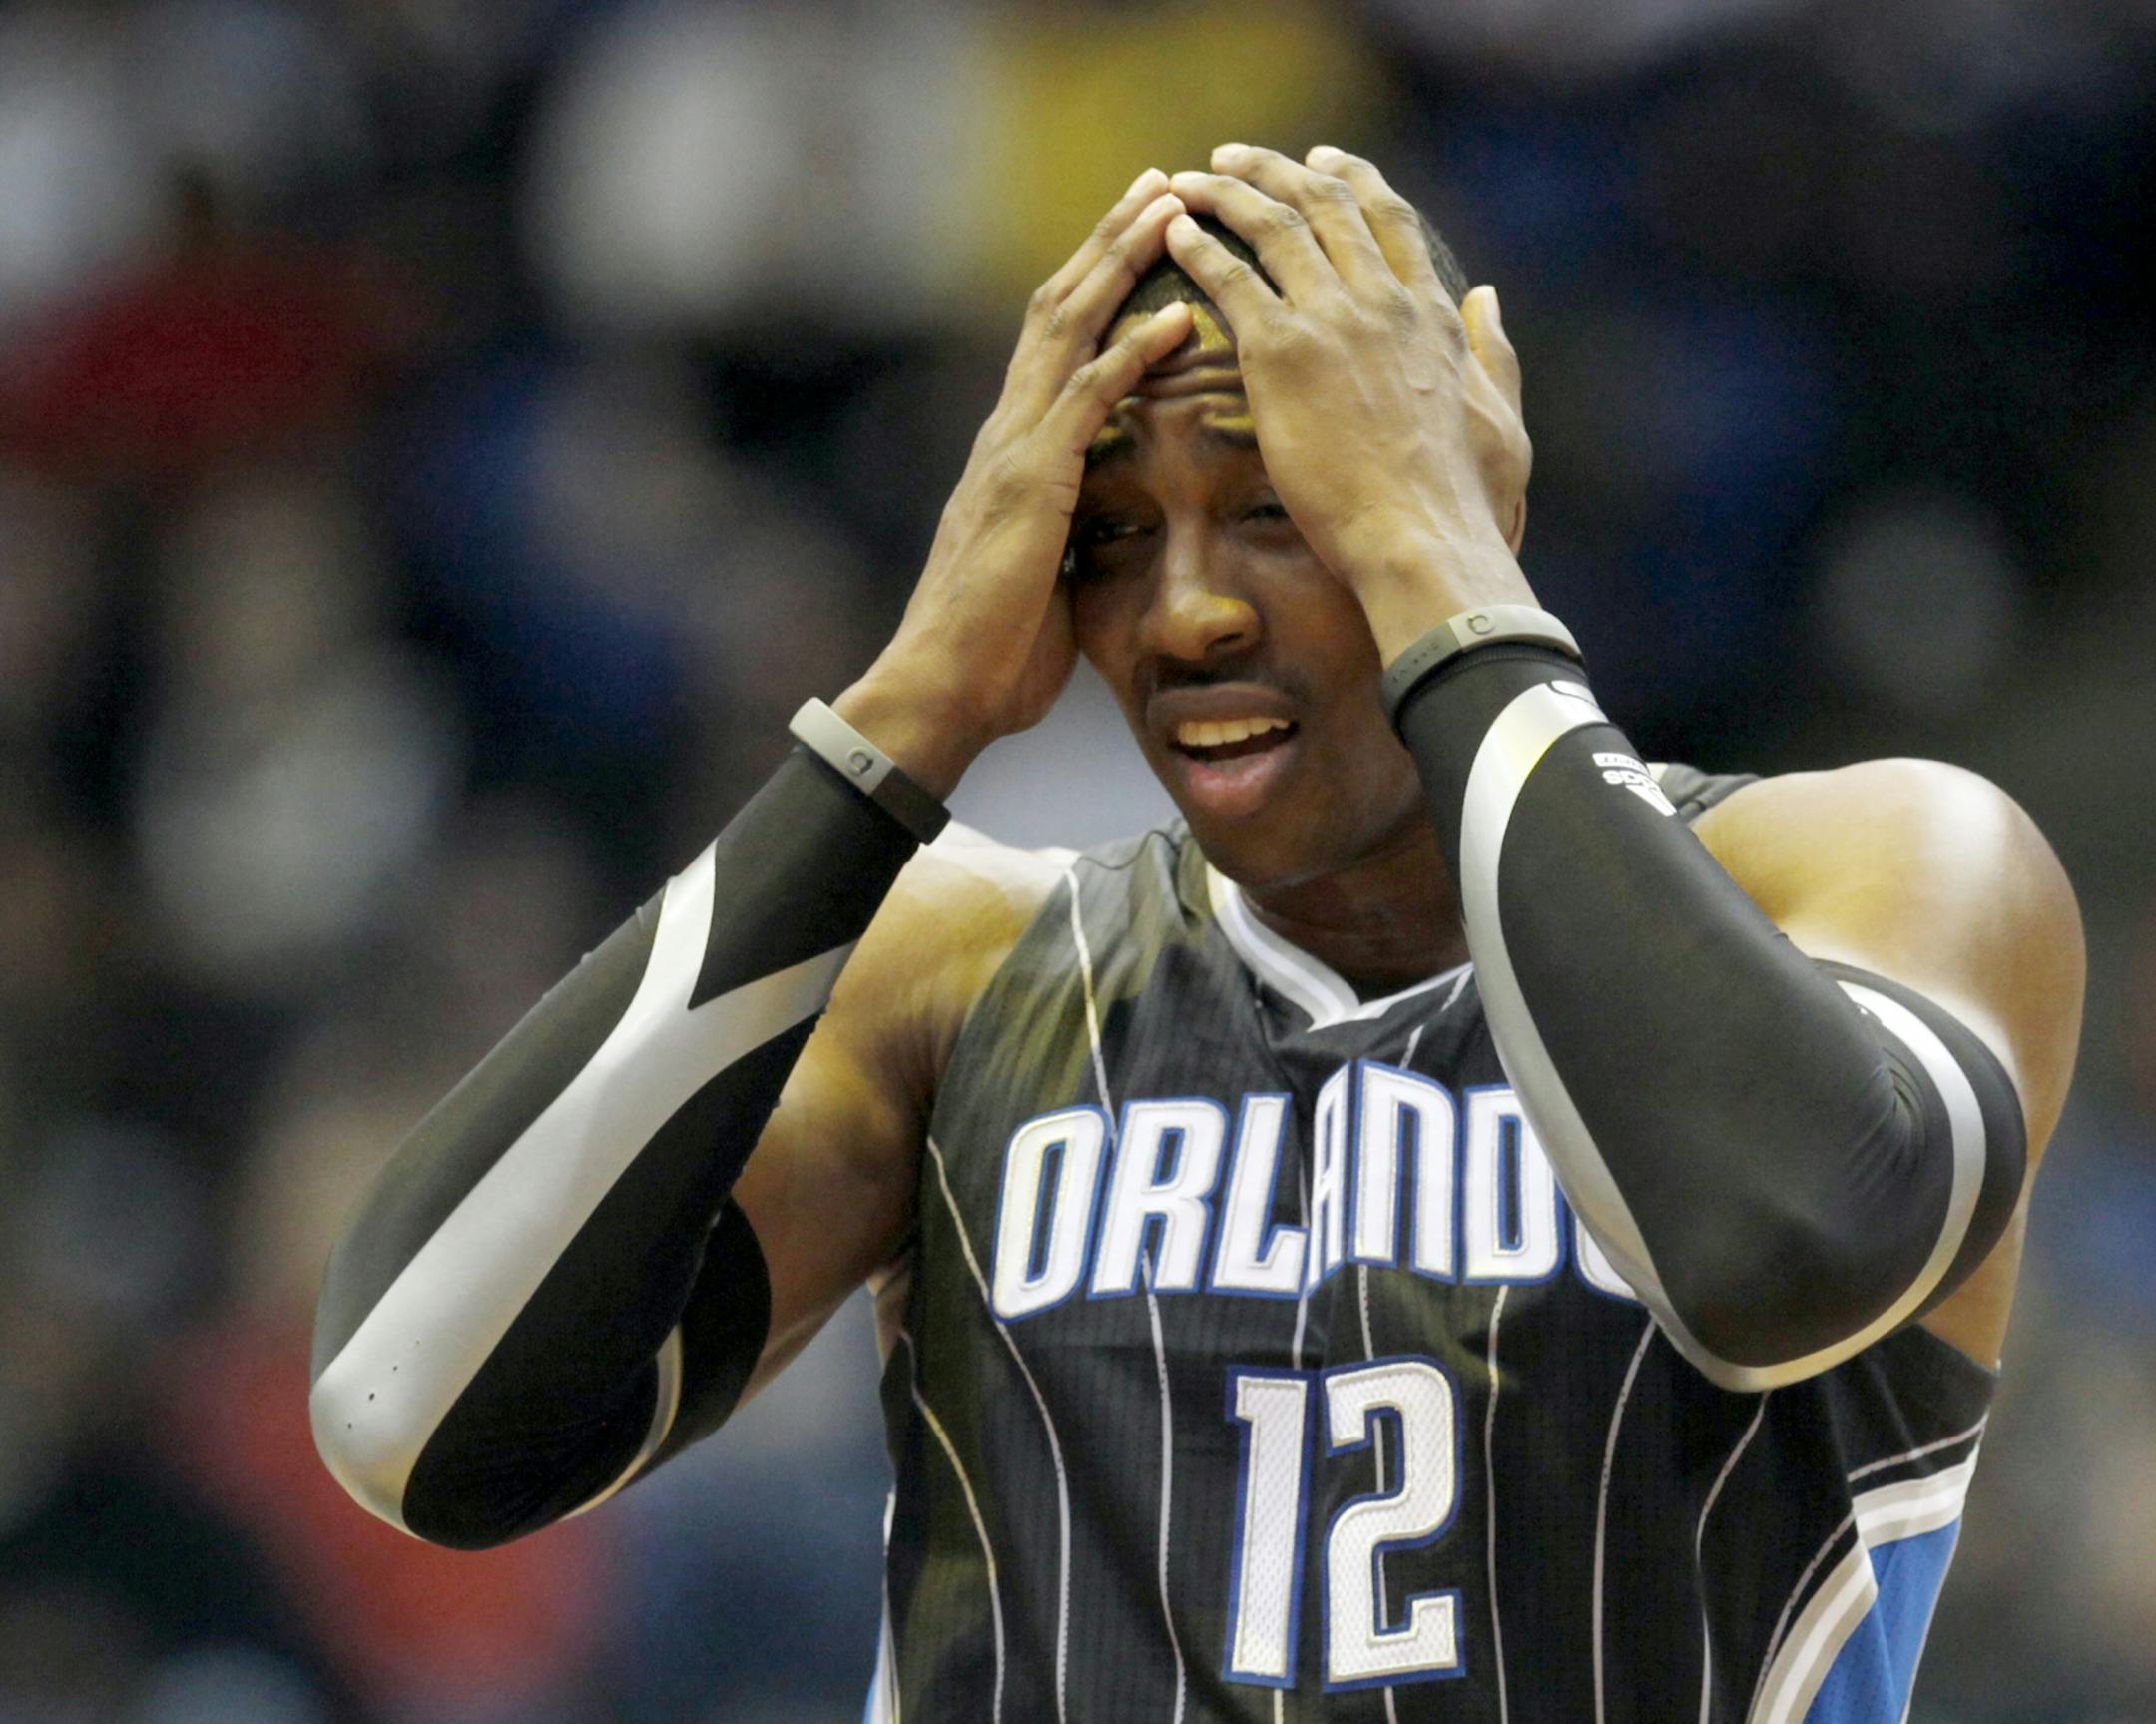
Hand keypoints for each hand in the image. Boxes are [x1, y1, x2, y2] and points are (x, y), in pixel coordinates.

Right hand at [840, 173, 1195, 795]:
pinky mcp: (1030, 486)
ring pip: (1067, 330)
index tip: (1143, 231)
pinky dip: (1131, 355)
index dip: (1098, 280)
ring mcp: (1014, 452)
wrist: (943, 691)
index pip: (1056, 341)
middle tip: (1160, 183)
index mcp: (1014, 450)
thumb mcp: (1048, 575)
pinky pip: (1084, 402)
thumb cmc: (995, 651)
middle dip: (1111, 240)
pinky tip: (1176, 318)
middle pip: (1060, 308)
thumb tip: (1108, 524)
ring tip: (1169, 211)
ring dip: (1120, 265)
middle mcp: (1008, 432)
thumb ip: (1073, 530)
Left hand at [1163, 144, 1534, 660]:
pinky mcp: (1281, 354)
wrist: (1420, 536)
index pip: (1389, 219)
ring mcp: (1331, 321)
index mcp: (1429, 312)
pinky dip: (1199, 247)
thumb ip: (1490, 348)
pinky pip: (1231, 280)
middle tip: (1233, 157)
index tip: (1323, 158)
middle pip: (1324, 205)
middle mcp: (1381, 300)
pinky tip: (1173, 232)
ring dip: (1226, 194)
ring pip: (1273, 227)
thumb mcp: (1500, 413)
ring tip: (1188, 182)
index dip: (1352, 180)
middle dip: (1275, 169)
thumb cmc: (1463, 497)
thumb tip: (1483, 296)